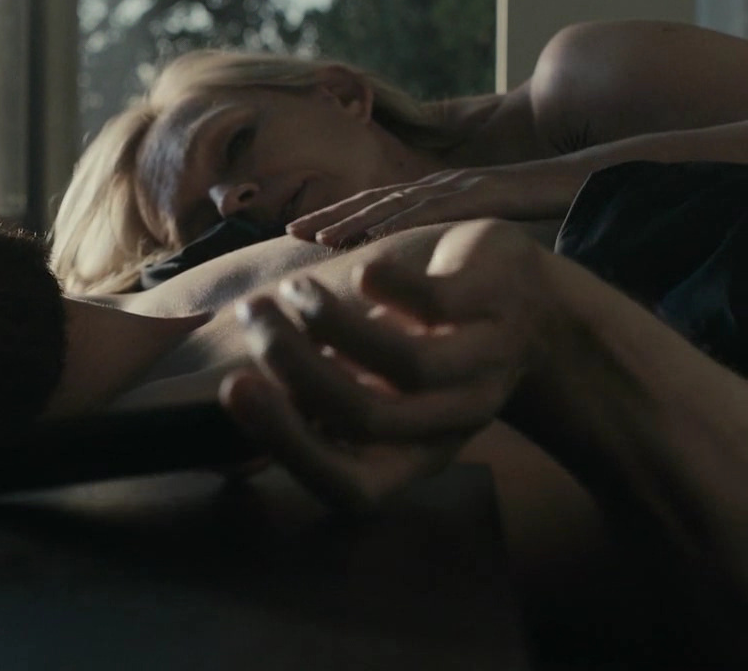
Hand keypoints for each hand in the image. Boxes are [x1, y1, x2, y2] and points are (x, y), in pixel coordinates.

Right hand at [220, 220, 555, 510]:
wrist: (533, 308)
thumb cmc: (427, 349)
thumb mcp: (377, 391)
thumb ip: (316, 412)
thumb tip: (227, 437)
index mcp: (413, 455)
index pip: (351, 487)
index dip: (288, 445)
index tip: (232, 387)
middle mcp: (452, 422)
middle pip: (365, 417)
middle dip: (293, 364)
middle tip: (251, 315)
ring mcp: (482, 365)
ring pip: (402, 363)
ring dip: (330, 320)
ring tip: (293, 289)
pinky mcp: (497, 306)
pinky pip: (437, 303)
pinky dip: (386, 287)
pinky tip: (360, 272)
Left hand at [287, 164, 584, 246]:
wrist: (600, 180)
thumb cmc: (551, 212)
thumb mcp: (491, 236)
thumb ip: (459, 248)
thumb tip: (434, 283)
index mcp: (444, 196)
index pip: (382, 207)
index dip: (341, 218)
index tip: (302, 236)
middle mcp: (445, 186)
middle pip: (375, 199)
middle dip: (330, 214)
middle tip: (288, 232)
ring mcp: (461, 186)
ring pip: (393, 201)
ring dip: (348, 217)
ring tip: (310, 235)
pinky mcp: (481, 193)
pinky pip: (429, 209)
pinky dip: (391, 221)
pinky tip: (364, 236)